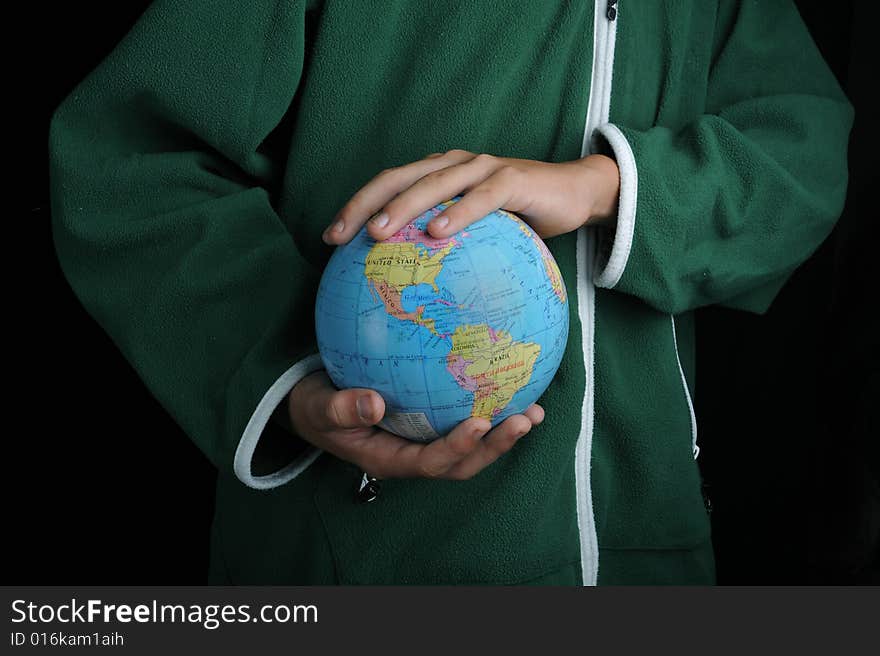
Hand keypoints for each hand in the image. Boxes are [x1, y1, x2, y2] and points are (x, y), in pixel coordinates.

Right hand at [288, 371, 543, 479]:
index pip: (431, 461)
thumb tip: (373, 404)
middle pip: (463, 462)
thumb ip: (340, 409)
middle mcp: (413, 455)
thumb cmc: (314, 406)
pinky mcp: (430, 423)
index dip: (458, 447)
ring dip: (503, 432)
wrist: (312, 404)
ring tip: (535, 411)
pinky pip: (464, 420)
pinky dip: (490, 410)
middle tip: (526, 419)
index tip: (480, 422)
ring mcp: (424, 441)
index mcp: (390, 458)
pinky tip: (512, 385)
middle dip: (496, 445)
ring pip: (471, 446)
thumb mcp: (317, 407)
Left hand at [323, 150, 619, 244]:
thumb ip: (447, 245)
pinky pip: (482, 196)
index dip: (356, 206)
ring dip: (403, 206)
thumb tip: (411, 288)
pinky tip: (437, 233)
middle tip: (340, 236)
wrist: (575, 194)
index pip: (389, 184)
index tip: (331, 239)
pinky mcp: (512, 179)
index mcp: (440, 173)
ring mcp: (483, 167)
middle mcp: (455, 164)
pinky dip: (458, 213)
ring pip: (435, 182)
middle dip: (365, 204)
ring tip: (377, 231)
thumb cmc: (520, 218)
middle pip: (400, 178)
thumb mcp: (479, 233)